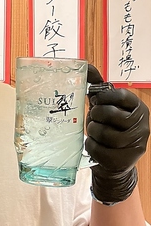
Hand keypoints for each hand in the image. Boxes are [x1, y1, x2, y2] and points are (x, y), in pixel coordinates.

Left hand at [85, 64, 149, 203]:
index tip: (95, 100)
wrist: (113, 159)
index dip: (104, 97)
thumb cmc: (108, 126)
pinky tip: (94, 143)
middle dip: (96, 115)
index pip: (122, 96)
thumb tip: (85, 66)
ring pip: (105, 134)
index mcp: (138, 108)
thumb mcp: (104, 105)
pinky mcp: (125, 160)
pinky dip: (91, 145)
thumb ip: (97, 87)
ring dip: (93, 131)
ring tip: (94, 130)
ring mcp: (136, 144)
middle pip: (111, 115)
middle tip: (93, 117)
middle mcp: (142, 126)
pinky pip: (99, 149)